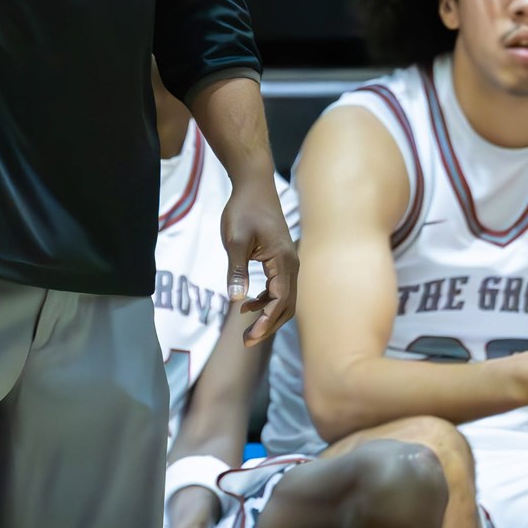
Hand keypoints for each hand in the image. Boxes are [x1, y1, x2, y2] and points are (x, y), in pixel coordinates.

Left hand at [222, 177, 297, 346]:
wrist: (254, 186)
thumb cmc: (244, 210)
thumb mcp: (235, 241)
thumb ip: (236, 271)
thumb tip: (237, 300)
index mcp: (283, 260)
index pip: (280, 300)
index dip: (266, 322)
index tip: (249, 338)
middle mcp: (291, 264)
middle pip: (287, 305)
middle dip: (268, 325)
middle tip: (247, 341)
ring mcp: (289, 262)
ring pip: (285, 298)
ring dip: (268, 315)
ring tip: (246, 328)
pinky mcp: (282, 259)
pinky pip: (280, 287)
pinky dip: (267, 301)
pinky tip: (248, 305)